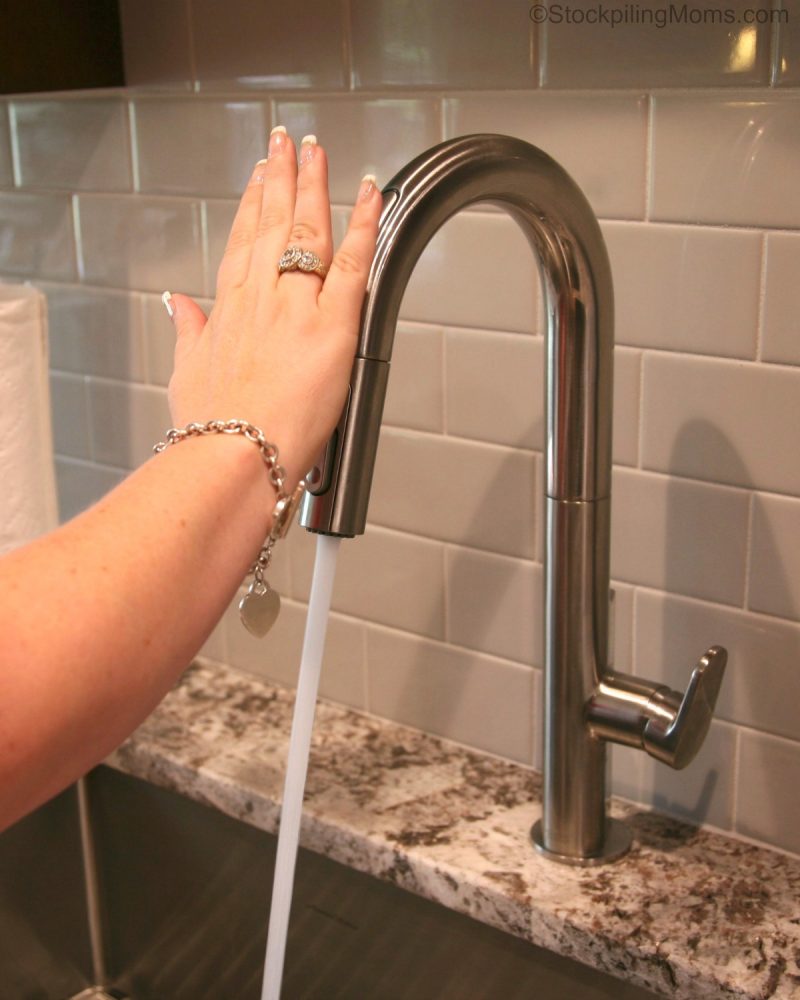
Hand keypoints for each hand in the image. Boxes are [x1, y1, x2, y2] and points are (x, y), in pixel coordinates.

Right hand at [164, 130, 381, 487]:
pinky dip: (364, 224)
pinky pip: (354, 262)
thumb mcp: (186, 372)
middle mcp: (260, 297)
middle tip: (287, 142)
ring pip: (307, 229)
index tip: (258, 177)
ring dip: (313, 184)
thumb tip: (179, 304)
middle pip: (271, 222)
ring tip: (317, 151)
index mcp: (229, 308)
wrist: (233, 456)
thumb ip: (188, 331)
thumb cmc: (212, 428)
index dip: (251, 203)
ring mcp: (297, 305)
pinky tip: (371, 194)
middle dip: (280, 176)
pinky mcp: (333, 325)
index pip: (241, 240)